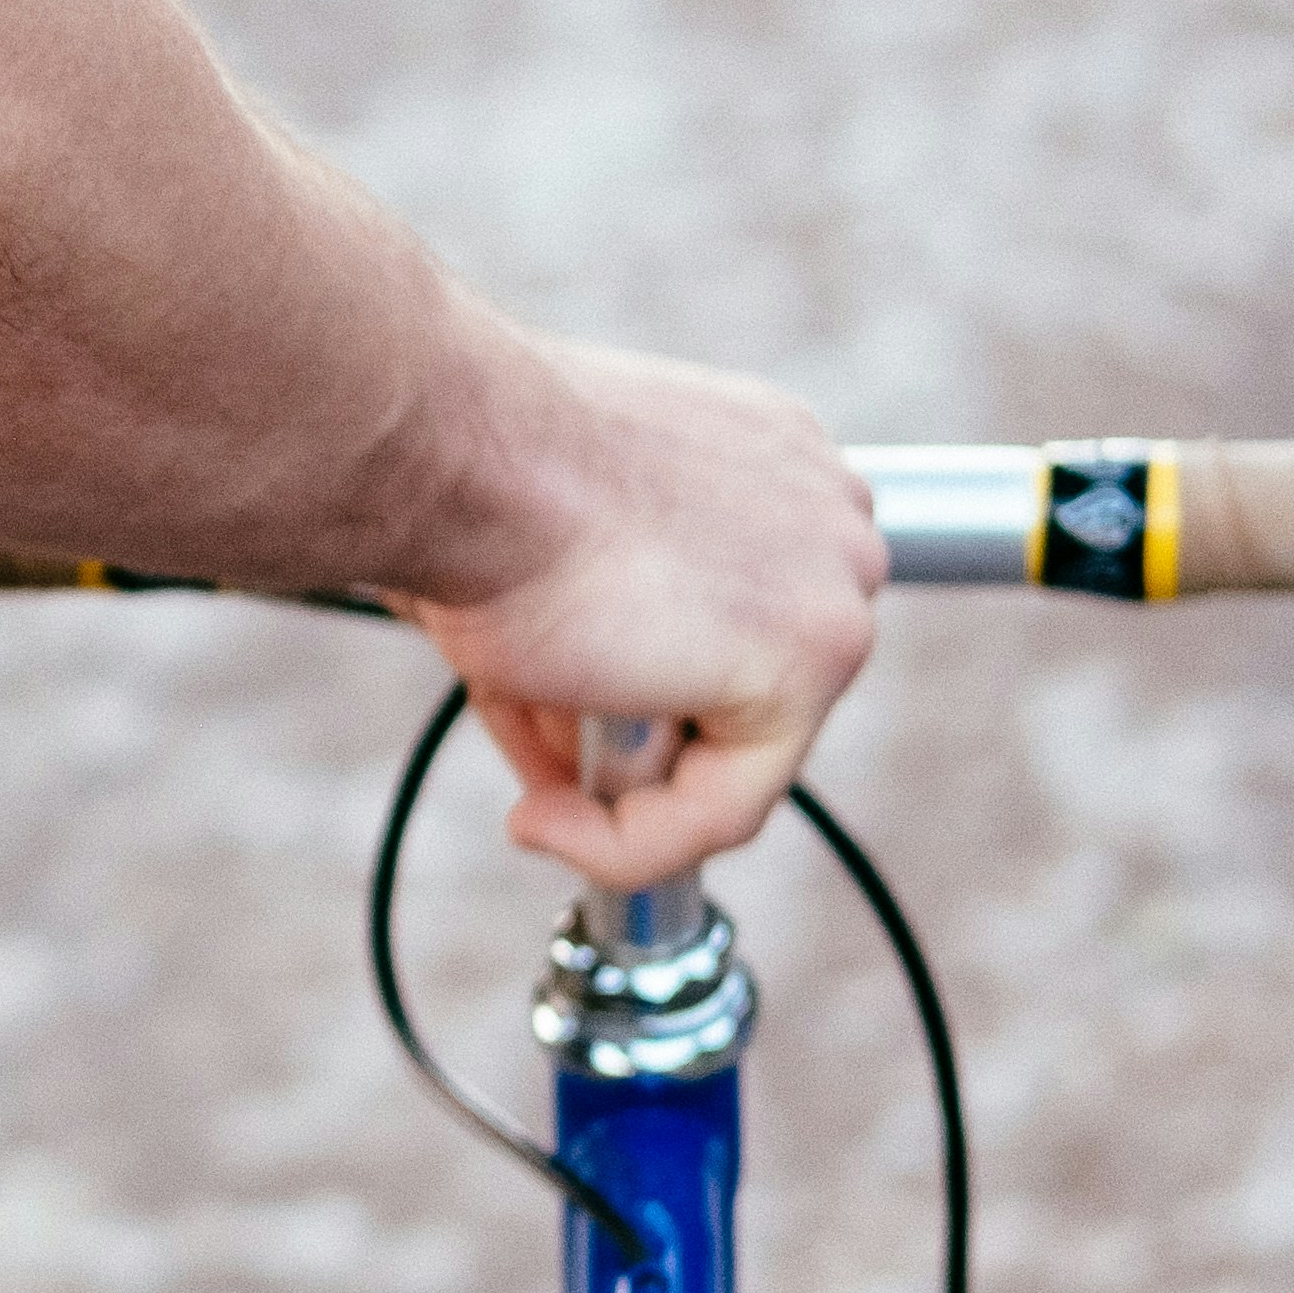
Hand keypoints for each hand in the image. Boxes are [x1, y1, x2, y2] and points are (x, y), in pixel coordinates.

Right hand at [395, 340, 885, 891]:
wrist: (459, 452)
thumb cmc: (472, 476)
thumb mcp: (549, 550)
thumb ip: (599, 630)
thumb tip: (575, 738)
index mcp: (766, 457)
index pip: (738, 611)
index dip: (646, 684)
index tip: (563, 715)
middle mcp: (823, 508)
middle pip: (743, 680)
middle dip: (635, 732)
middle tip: (538, 749)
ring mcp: (834, 582)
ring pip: (736, 752)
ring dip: (619, 780)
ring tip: (527, 757)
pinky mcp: (809, 660)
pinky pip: (726, 807)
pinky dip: (629, 840)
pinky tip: (545, 819)